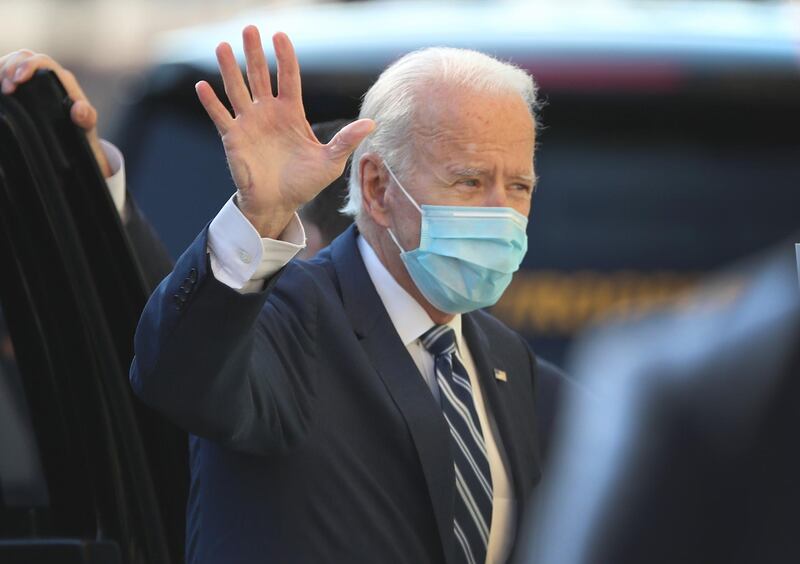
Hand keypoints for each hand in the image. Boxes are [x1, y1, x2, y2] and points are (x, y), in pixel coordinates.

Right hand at [0, 50, 111, 177]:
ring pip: (10, 63)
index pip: (41, 61)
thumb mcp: (87, 124)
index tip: (18, 80)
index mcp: (61, 77)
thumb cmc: (81, 127)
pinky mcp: (20, 87)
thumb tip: (78, 109)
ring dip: (1, 71)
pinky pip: (4, 75)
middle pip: (22, 57)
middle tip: (6, 89)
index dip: (28, 65)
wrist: (73, 138)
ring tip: (0, 90)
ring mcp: (30, 79)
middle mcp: (44, 73)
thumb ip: (87, 117)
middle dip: (10, 68)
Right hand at [196, 26, 374, 237]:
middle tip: (250, 28)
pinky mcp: (233, 138)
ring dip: (229, 69)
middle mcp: (268, 113)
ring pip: (237, 90)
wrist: (279, 204)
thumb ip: (347, 140)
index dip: (285, 57)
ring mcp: (249, 123)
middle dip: (254, 53)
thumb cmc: (305, 183)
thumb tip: (371, 123)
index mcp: (292, 113)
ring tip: (222, 46)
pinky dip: (211, 102)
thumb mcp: (331, 161)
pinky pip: (220, 116)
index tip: (280, 36)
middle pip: (260, 76)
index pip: (289, 78)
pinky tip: (202, 86)